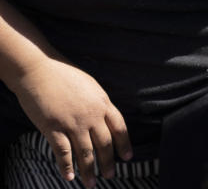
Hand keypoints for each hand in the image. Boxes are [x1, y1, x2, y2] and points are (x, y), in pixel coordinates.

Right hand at [12, 59, 131, 187]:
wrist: (39, 70)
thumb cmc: (64, 75)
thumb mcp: (90, 86)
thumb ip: (99, 103)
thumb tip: (106, 117)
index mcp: (102, 103)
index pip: (119, 128)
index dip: (124, 144)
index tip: (128, 157)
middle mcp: (91, 115)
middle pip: (105, 144)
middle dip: (108, 162)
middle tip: (111, 175)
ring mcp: (72, 123)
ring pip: (85, 152)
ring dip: (90, 170)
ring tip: (91, 183)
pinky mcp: (53, 128)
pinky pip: (63, 152)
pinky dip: (67, 167)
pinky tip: (69, 177)